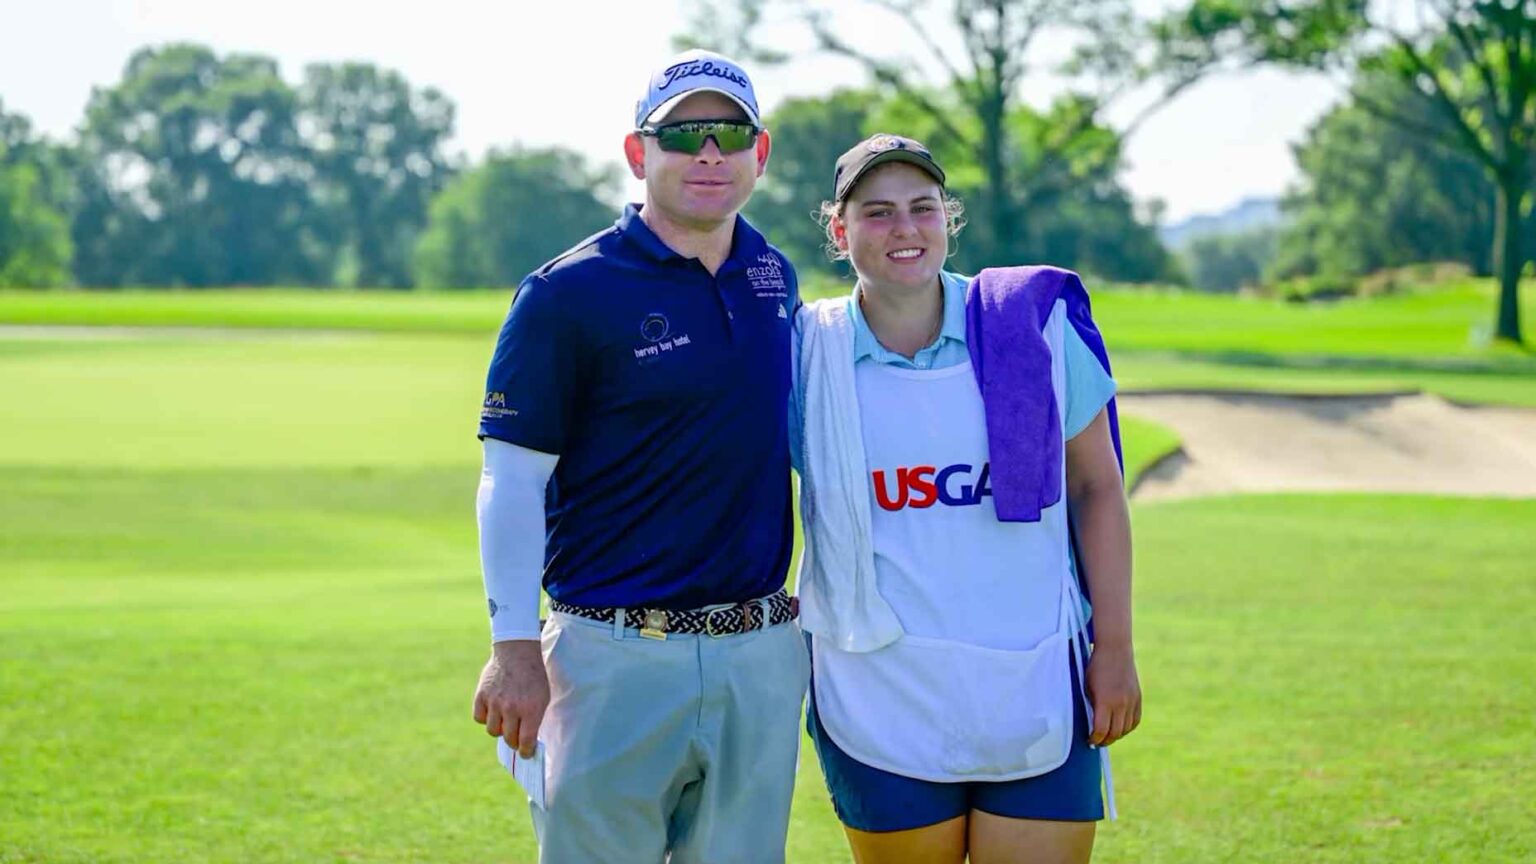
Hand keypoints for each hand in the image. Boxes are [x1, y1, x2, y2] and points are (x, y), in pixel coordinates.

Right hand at [472, 640, 549, 757]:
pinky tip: (493, 710)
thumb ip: (536, 719)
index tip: (526, 753)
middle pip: (509, 739)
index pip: (525, 742)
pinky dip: (485, 717)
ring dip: (500, 728)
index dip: (526, 752)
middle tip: (516, 736)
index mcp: (531, 708)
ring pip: (493, 730)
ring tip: (505, 719)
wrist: (517, 651)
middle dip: (514, 741)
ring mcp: (495, 701)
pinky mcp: (481, 695)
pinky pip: (480, 718)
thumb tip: (529, 743)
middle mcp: (512, 707)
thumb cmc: (534, 676)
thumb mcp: (543, 696)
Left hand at [1084, 642, 1140, 746]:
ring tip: (1107, 736)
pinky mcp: (1138, 698)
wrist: (1115, 650)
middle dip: (1104, 741)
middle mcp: (1121, 703)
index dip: (1094, 739)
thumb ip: (1091, 706)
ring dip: (1116, 735)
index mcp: (1105, 701)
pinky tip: (1120, 728)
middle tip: (1097, 742)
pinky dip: (1128, 727)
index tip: (1089, 740)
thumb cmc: (1096, 667)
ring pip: (1126, 729)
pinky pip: (1135, 720)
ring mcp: (1132, 701)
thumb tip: (1091, 724)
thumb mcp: (1087, 687)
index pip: (1101, 730)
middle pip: (1115, 733)